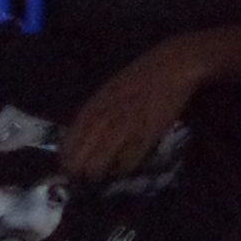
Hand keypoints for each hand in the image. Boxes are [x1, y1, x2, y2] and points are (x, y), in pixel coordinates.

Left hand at [61, 39, 204, 178]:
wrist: (173, 67)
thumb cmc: (141, 73)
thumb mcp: (110, 89)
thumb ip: (95, 112)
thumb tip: (83, 138)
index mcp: (92, 108)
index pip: (68, 146)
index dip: (67, 162)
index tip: (70, 168)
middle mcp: (103, 122)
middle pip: (81, 163)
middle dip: (81, 172)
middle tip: (87, 173)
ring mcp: (124, 132)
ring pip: (101, 168)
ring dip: (102, 172)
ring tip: (107, 169)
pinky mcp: (146, 139)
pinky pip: (128, 164)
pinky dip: (125, 168)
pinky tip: (127, 162)